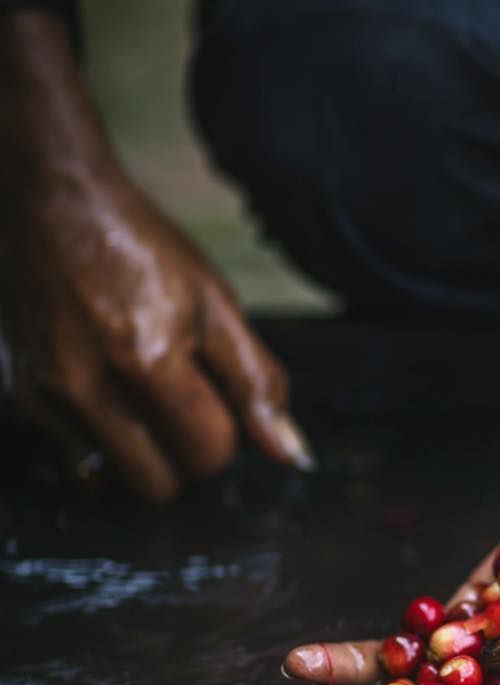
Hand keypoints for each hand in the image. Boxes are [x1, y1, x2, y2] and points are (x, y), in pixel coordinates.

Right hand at [0, 12, 312, 499]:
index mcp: (147, 355)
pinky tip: (104, 382)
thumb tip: (289, 452)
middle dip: (181, 453)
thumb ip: (256, 382)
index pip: (209, 452)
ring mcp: (46, 392)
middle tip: (181, 403)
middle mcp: (86, 383)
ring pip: (116, 473)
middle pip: (160, 484)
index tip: (216, 401)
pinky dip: (101, 432)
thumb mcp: (216, 304)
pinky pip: (78, 452)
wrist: (52, 200)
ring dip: (140, 446)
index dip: (225, 434)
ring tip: (140, 387)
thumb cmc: (139, 246)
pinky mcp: (20, 393)